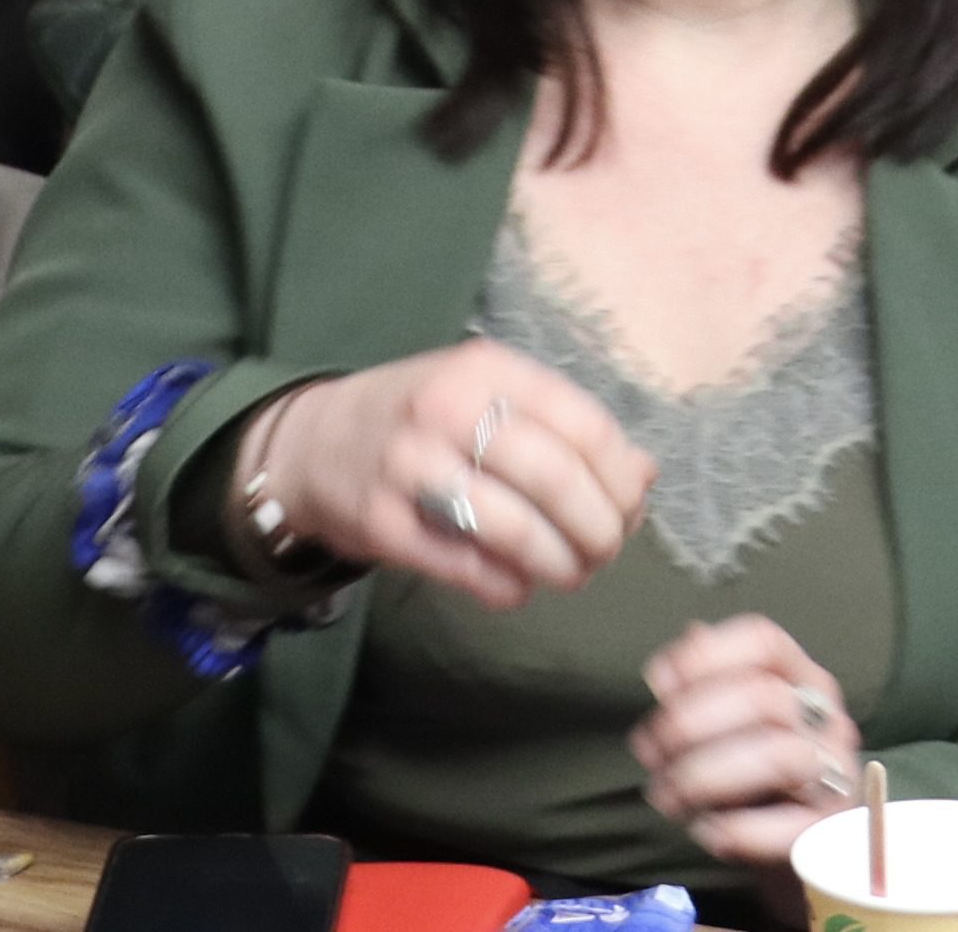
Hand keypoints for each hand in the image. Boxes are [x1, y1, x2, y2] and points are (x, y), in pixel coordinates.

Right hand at [237, 340, 654, 610]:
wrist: (312, 443)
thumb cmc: (421, 420)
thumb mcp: (487, 394)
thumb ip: (563, 427)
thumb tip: (645, 474)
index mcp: (486, 369)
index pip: (584, 426)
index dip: (621, 479)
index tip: (630, 508)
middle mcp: (446, 409)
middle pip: (557, 480)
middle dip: (599, 529)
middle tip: (605, 550)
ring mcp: (409, 466)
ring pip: (515, 529)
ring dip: (560, 564)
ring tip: (570, 573)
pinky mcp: (382, 524)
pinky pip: (468, 568)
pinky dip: (508, 587)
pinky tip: (516, 585)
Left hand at [629, 614, 864, 873]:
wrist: (806, 844)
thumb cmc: (758, 776)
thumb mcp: (734, 725)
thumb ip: (704, 693)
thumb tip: (667, 674)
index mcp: (802, 680)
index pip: (764, 644)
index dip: (708, 656)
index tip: (661, 682)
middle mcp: (827, 719)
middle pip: (765, 698)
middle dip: (692, 723)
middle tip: (651, 752)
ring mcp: (836, 773)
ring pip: (780, 757)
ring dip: (708, 777)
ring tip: (669, 796)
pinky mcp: (832, 829)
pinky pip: (790, 826)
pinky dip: (740, 830)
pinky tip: (709, 831)